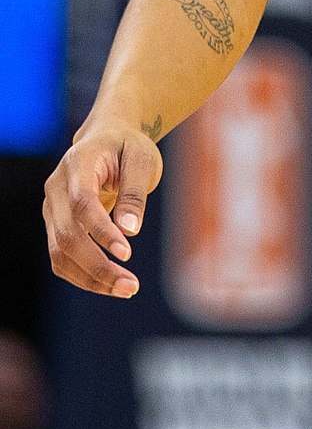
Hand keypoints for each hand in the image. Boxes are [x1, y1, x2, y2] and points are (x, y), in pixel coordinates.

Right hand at [43, 122, 163, 297]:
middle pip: (66, 234)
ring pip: (59, 253)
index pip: (82, 203)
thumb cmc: (128, 147)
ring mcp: (51, 208)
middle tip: (131, 285)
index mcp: (77, 163)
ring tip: (126, 289)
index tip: (127, 253)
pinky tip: (111, 284)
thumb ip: (134, 193)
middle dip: (97, 265)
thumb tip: (130, 231)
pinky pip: (61, 258)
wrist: (107, 139)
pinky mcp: (55, 225)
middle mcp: (55, 188)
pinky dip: (83, 275)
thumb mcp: (142, 158)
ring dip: (90, 277)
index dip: (101, 231)